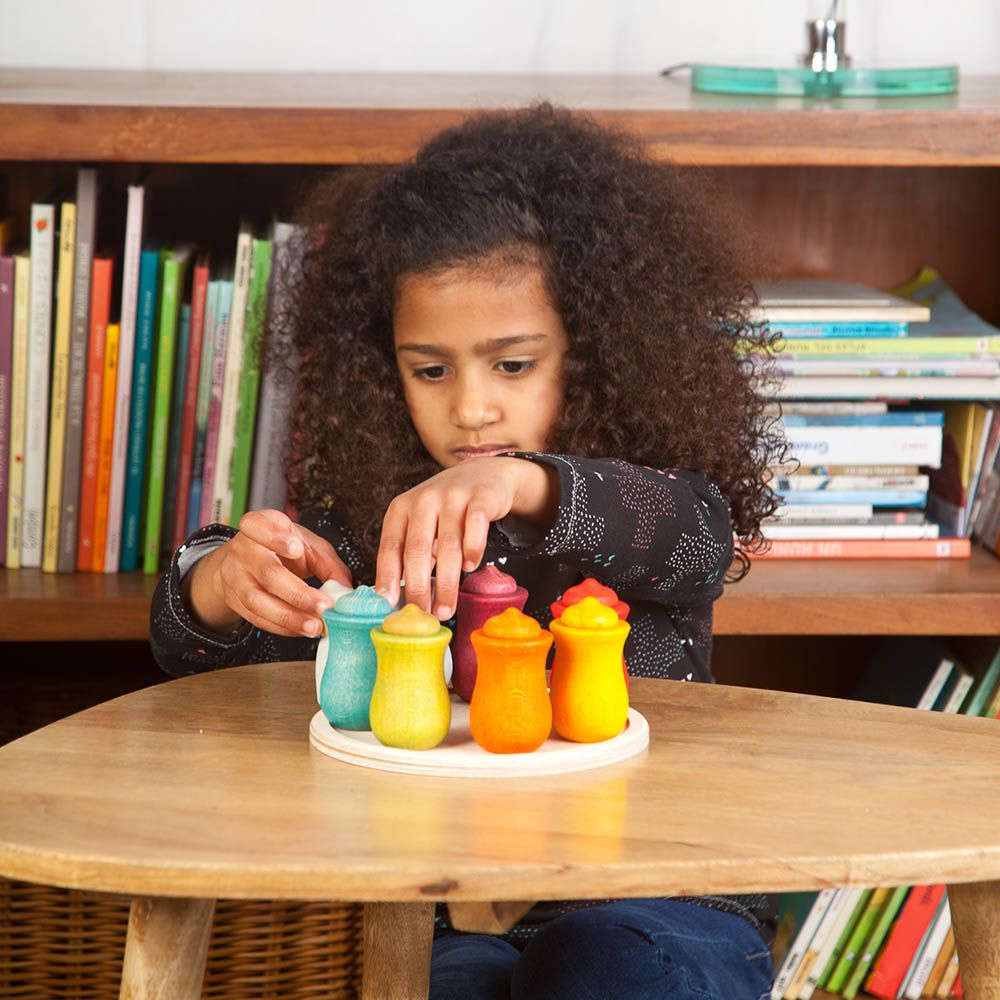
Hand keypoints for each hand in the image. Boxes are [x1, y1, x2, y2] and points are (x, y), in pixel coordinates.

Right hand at [186, 509, 352, 637]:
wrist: (248, 559)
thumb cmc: (282, 547)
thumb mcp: (307, 544)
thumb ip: (328, 563)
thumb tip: (346, 589)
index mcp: (259, 525)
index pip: (257, 525)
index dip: (275, 538)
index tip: (296, 548)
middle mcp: (242, 549)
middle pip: (266, 572)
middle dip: (298, 593)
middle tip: (323, 606)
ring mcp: (234, 575)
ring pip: (257, 600)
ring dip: (289, 617)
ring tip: (314, 626)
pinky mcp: (233, 599)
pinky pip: (255, 617)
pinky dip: (280, 627)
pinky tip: (300, 629)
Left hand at [374, 457, 546, 620]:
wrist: (483, 474)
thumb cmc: (446, 509)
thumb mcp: (421, 525)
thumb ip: (409, 554)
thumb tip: (393, 598)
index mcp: (402, 509)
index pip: (390, 547)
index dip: (388, 577)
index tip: (387, 604)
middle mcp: (424, 500)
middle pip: (418, 549)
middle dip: (418, 587)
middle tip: (422, 615)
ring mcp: (453, 496)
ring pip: (448, 545)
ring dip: (446, 582)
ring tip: (445, 608)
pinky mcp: (481, 497)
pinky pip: (476, 526)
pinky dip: (473, 549)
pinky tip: (470, 567)